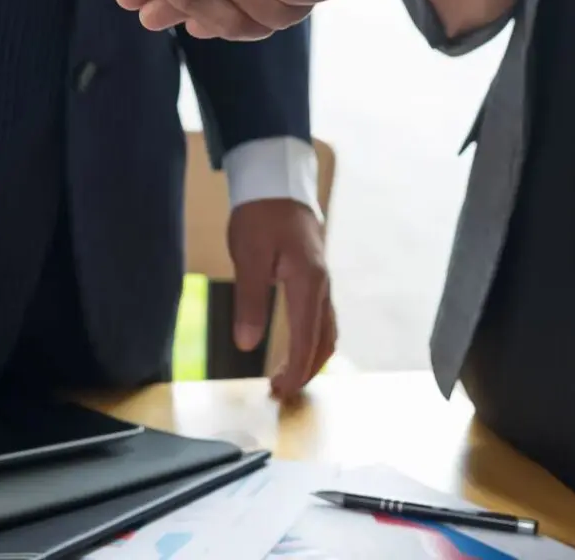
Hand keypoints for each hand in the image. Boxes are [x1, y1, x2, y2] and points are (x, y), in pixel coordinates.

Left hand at [229, 199, 335, 398]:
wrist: (277, 182)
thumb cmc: (261, 215)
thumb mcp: (249, 256)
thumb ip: (249, 300)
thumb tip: (247, 343)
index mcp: (308, 282)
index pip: (306, 339)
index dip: (294, 370)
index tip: (279, 391)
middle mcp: (322, 284)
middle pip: (324, 340)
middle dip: (306, 370)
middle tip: (280, 391)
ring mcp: (322, 280)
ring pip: (327, 329)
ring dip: (311, 357)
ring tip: (286, 374)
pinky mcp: (315, 276)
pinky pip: (322, 316)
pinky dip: (312, 339)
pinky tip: (295, 344)